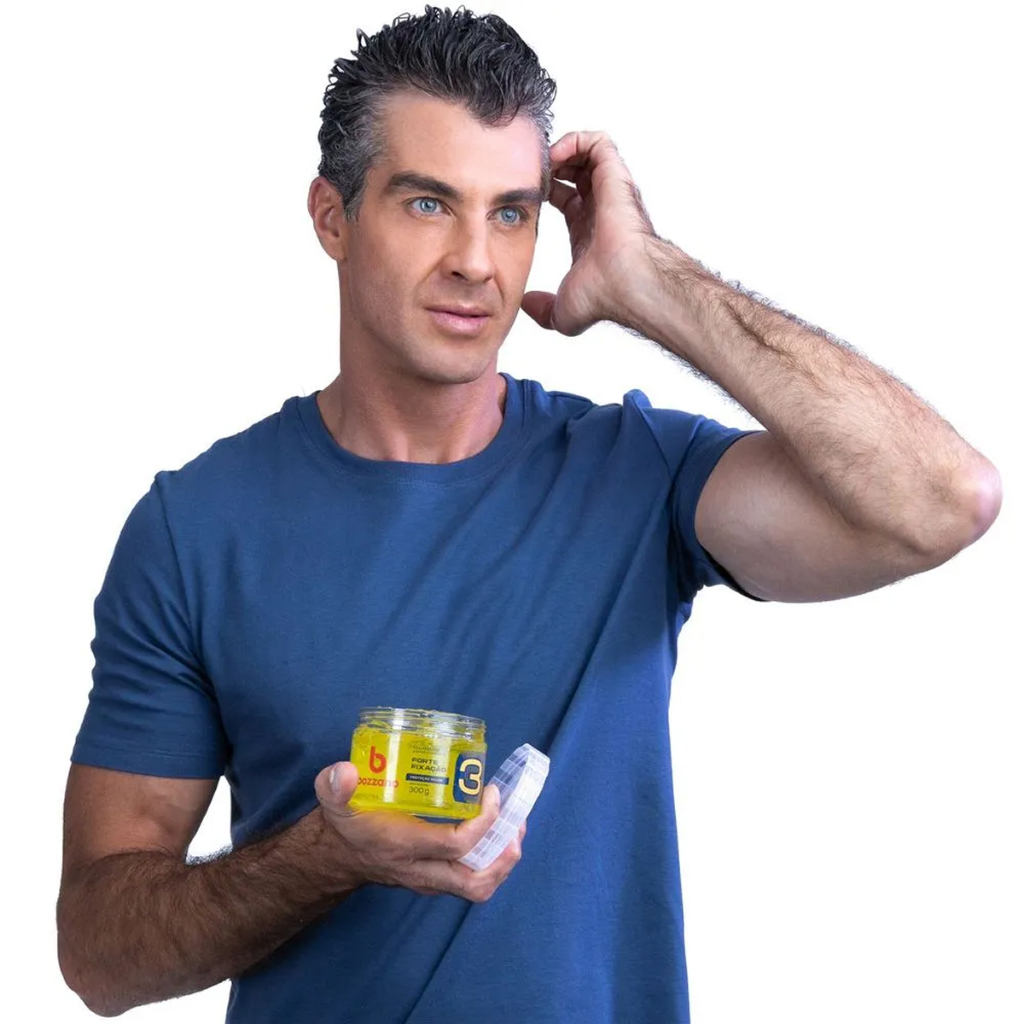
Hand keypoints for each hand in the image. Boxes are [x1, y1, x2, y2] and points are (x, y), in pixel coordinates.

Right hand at [313, 762, 525, 902]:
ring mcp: (429, 879)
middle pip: (473, 881)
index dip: (481, 823)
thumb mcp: (334, 801)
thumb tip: (345, 772)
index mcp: (403, 847)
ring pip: (476, 887)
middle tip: (516, 823)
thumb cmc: (344, 824)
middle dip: (503, 856)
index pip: (454, 846)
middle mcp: (420, 870)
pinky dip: (491, 861)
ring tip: (514, 828)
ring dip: (502, 862)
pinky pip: (471, 880)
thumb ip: (335, 785)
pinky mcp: (435, 878)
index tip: (492, 793)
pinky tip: (497, 832)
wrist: (338, 857)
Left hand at [521, 130, 657, 336]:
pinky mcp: (615, 176)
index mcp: (589, 230)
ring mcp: (610, 191)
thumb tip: (526, 304)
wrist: (626, 284)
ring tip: (538, 162)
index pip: (565, 198)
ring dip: (559, 150)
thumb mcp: (562, 310)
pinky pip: (597, 142)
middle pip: (574, 172)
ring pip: (586, 153)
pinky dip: (574, 141)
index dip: (542, 191)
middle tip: (526, 174)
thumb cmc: (605, 297)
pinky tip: (553, 158)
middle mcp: (601, 207)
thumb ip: (543, 309)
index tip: (522, 195)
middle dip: (548, 167)